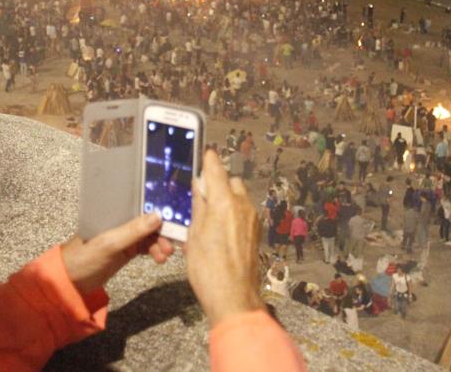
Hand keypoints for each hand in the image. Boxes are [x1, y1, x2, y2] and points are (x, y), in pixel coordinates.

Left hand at [60, 212, 174, 295]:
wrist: (71, 281)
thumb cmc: (85, 257)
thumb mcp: (110, 244)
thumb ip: (133, 231)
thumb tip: (158, 216)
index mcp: (116, 211)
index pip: (143, 205)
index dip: (161, 210)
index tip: (177, 219)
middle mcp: (123, 220)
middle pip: (150, 220)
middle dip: (164, 231)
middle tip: (173, 245)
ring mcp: (126, 235)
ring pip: (151, 235)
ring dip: (161, 244)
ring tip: (164, 256)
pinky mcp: (127, 249)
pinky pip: (147, 246)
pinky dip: (155, 251)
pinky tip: (160, 259)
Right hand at [187, 149, 264, 326]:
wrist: (233, 296)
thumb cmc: (208, 269)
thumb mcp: (193, 234)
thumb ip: (198, 206)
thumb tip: (199, 188)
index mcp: (224, 202)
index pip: (216, 169)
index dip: (209, 160)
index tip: (205, 154)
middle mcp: (242, 206)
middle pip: (231, 182)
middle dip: (217, 183)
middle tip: (200, 195)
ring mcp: (252, 219)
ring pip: (239, 197)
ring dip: (226, 199)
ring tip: (208, 216)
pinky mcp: (256, 232)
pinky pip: (244, 212)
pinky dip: (233, 212)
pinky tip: (220, 229)